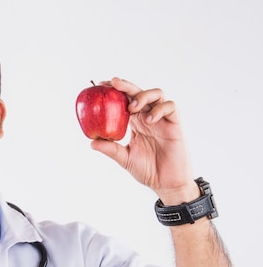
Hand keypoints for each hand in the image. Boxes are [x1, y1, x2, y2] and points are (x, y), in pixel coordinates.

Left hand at [90, 77, 198, 203]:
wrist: (166, 183)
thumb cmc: (147, 170)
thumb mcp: (125, 158)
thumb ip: (110, 149)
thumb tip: (91, 142)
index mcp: (135, 123)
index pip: (125, 101)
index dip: (115, 91)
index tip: (101, 86)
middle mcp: (148, 117)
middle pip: (138, 93)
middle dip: (126, 86)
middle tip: (113, 83)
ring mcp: (162, 119)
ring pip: (156, 94)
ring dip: (143, 96)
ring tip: (132, 107)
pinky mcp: (174, 124)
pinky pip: (170, 107)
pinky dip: (159, 109)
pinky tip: (148, 120)